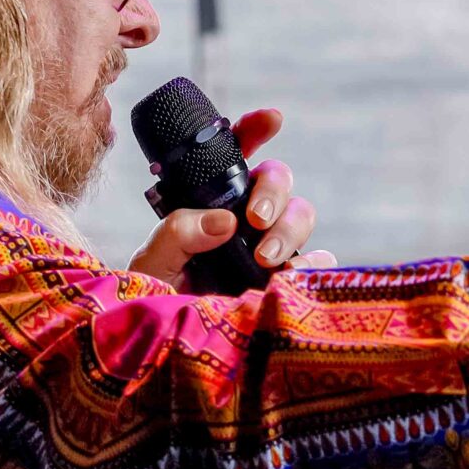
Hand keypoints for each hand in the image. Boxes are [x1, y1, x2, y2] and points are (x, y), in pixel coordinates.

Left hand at [125, 107, 332, 288]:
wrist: (166, 347)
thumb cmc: (152, 300)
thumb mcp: (152, 261)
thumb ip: (176, 233)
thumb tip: (225, 221)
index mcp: (208, 201)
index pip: (235, 154)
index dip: (256, 130)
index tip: (271, 121)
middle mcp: (242, 218)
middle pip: (276, 180)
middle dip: (273, 191)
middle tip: (255, 220)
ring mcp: (267, 247)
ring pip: (299, 215)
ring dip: (289, 229)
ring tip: (266, 260)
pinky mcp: (284, 280)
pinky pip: (315, 262)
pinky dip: (316, 263)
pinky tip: (300, 272)